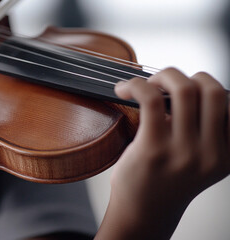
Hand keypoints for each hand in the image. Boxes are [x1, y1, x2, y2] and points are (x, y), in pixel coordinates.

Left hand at [95, 68, 229, 239]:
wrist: (142, 214)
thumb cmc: (164, 182)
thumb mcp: (199, 160)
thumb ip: (204, 131)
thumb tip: (185, 88)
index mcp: (227, 154)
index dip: (205, 88)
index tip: (184, 92)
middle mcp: (211, 153)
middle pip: (212, 89)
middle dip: (185, 76)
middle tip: (163, 83)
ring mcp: (183, 152)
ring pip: (183, 89)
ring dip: (162, 76)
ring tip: (146, 85)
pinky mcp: (153, 149)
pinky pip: (151, 99)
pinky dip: (137, 85)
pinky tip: (125, 89)